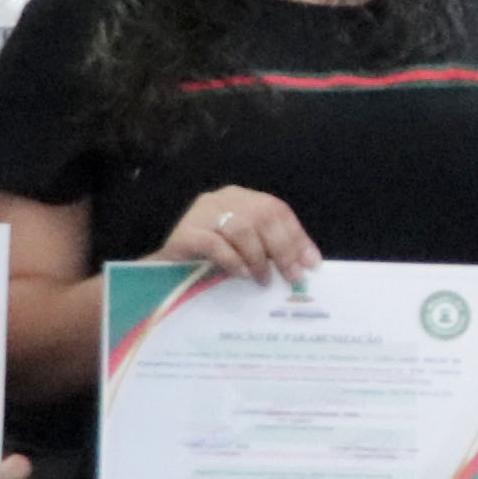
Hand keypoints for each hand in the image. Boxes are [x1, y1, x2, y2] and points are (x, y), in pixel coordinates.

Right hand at [159, 188, 322, 283]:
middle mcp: (222, 199)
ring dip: (258, 257)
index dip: (297, 236)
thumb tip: (307, 265)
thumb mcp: (247, 253)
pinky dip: (232, 260)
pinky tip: (240, 274)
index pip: (277, 210)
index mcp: (242, 199)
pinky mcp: (185, 232)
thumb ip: (271, 251)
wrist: (165, 274)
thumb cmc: (210, 263)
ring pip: (241, 228)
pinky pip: (215, 243)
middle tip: (292, 275)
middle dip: (283, 248)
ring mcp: (202, 212)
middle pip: (262, 216)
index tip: (311, 263)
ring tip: (262, 279)